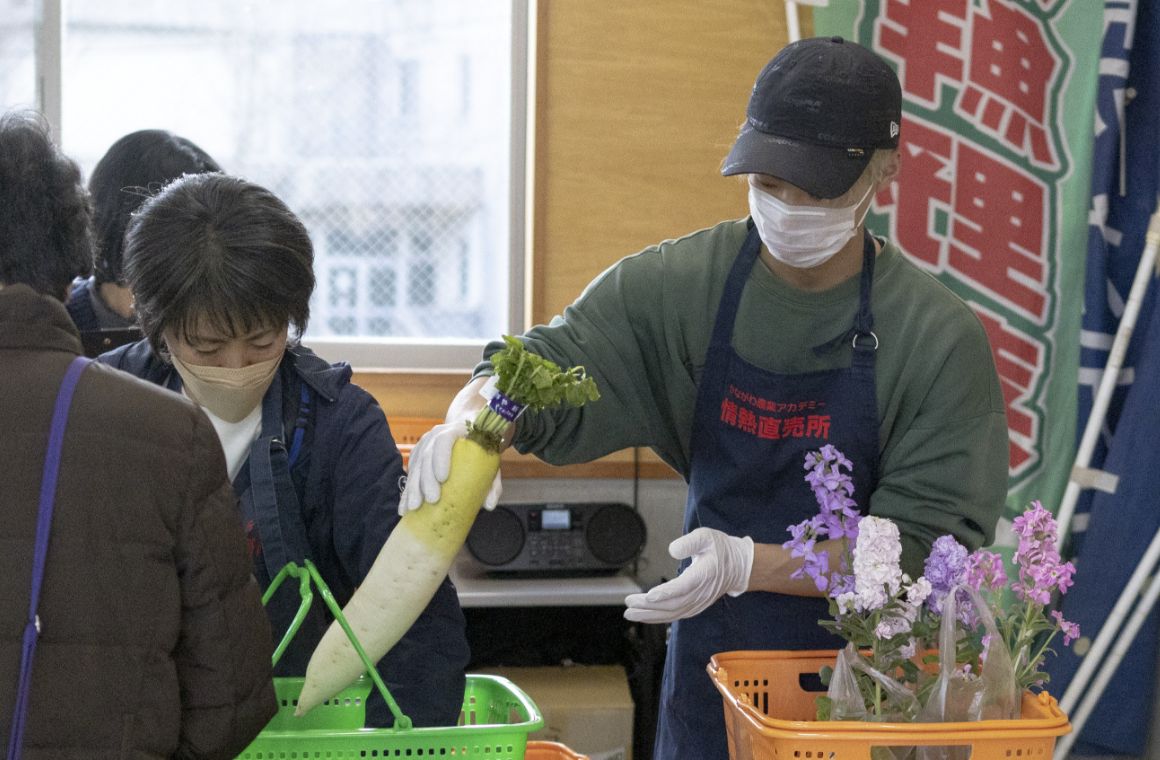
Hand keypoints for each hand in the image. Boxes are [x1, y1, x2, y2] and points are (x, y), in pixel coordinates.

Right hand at [398, 420, 501, 514]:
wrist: (469, 429)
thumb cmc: (482, 448)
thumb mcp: (492, 461)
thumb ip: (493, 482)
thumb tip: (489, 505)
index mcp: (456, 430)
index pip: (444, 440)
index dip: (441, 458)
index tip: (442, 479)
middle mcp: (436, 435)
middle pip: (427, 456)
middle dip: (426, 479)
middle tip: (431, 500)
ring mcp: (424, 443)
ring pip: (415, 465)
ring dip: (413, 487)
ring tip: (414, 508)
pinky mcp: (417, 455)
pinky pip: (410, 473)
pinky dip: (407, 491)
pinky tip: (405, 508)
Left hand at [623, 527, 753, 623]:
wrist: (738, 566)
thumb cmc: (720, 549)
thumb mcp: (706, 536)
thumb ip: (689, 542)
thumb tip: (672, 550)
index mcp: (704, 574)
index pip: (684, 587)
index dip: (666, 593)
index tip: (649, 595)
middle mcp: (701, 593)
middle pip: (674, 604)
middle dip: (649, 606)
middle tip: (629, 603)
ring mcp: (699, 602)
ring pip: (673, 613)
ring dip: (651, 615)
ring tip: (630, 614)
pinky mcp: (696, 606)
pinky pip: (676, 615)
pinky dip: (660, 617)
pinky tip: (646, 616)